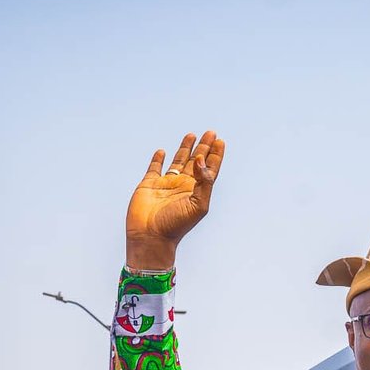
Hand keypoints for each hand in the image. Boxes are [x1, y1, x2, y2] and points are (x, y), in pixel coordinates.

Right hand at [125, 131, 225, 268]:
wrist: (151, 237)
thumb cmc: (176, 225)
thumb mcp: (198, 205)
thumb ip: (204, 182)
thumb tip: (201, 160)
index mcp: (196, 190)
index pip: (209, 169)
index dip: (215, 155)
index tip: (220, 141)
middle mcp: (183, 186)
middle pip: (196, 161)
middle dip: (204, 147)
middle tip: (211, 132)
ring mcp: (165, 184)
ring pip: (178, 162)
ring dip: (185, 148)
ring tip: (191, 135)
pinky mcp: (149, 184)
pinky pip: (154, 168)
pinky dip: (158, 159)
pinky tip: (162, 151)